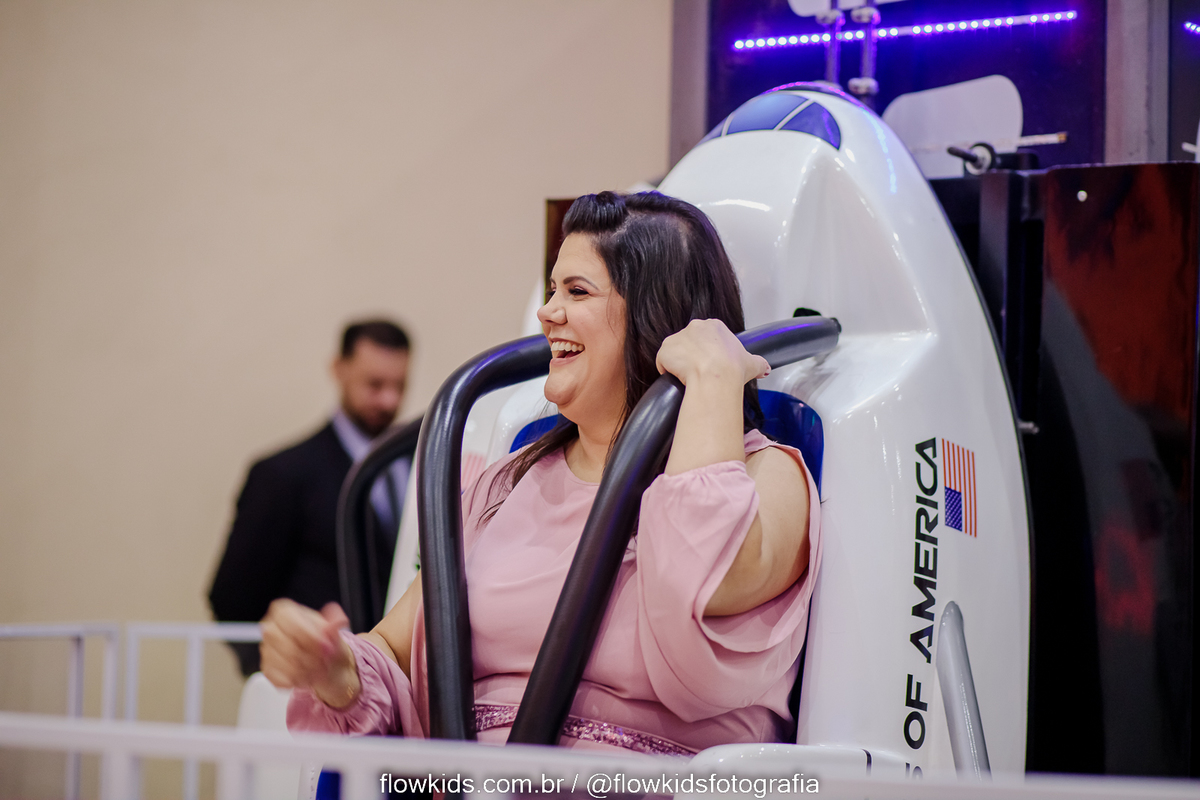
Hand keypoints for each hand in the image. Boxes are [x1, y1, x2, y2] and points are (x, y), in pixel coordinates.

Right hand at [260, 599, 359, 707]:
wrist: (320, 658)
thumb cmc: (322, 639)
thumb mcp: (332, 629)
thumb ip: (335, 623)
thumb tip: (339, 620)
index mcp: (284, 612)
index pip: (292, 625)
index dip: (312, 638)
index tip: (327, 646)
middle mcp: (270, 629)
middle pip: (288, 648)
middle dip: (312, 658)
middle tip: (326, 661)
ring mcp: (266, 650)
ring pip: (286, 666)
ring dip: (308, 671)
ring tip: (320, 669)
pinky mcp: (267, 670)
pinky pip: (281, 680)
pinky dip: (299, 681)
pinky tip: (308, 676)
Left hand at [655, 319, 769, 386]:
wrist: (715, 377)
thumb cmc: (732, 369)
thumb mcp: (752, 364)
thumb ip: (759, 363)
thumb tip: (766, 368)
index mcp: (714, 326)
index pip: (707, 338)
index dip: (708, 354)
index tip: (712, 365)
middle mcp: (694, 326)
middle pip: (690, 343)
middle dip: (693, 357)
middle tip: (702, 372)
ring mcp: (678, 337)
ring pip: (676, 352)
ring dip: (680, 364)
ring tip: (691, 377)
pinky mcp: (664, 349)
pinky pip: (662, 362)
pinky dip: (667, 371)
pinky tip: (679, 378)